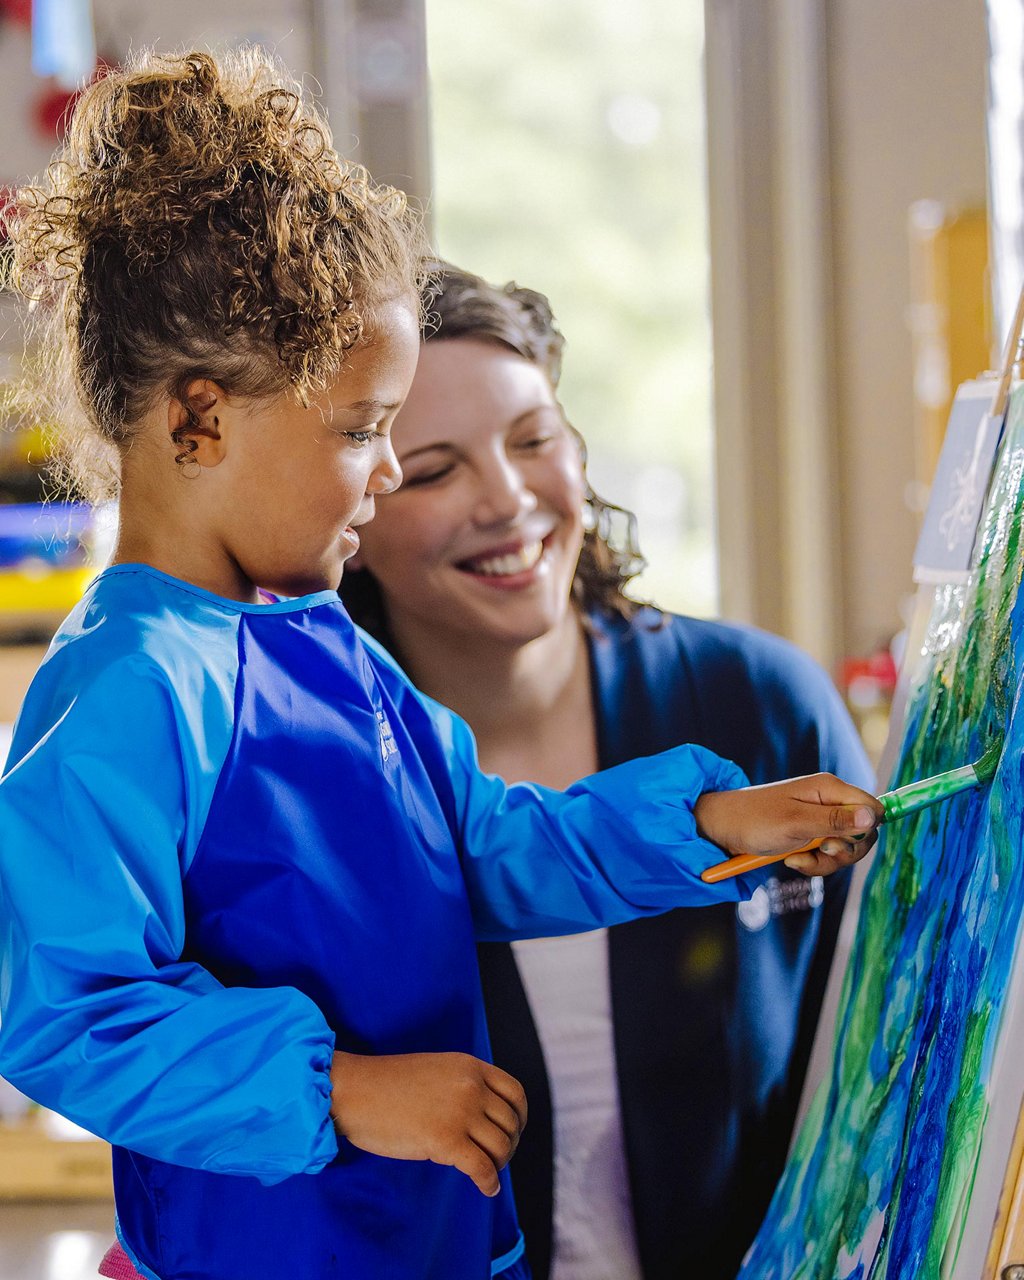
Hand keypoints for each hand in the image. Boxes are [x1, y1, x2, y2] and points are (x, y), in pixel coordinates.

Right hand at [330, 1050, 526, 1196]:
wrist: (355, 1090)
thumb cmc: (387, 1084)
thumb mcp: (436, 1070)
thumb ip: (463, 1085)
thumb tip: (484, 1117)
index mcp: (469, 1066)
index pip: (515, 1093)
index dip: (520, 1117)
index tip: (513, 1131)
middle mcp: (471, 1087)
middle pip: (510, 1124)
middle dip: (508, 1144)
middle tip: (495, 1157)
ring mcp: (460, 1113)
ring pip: (501, 1147)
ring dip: (499, 1164)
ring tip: (486, 1172)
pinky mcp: (445, 1141)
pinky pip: (483, 1168)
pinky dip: (489, 1182)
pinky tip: (486, 1188)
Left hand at [694, 772, 881, 875]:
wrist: (722, 829)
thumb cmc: (754, 820)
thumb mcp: (796, 823)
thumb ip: (835, 821)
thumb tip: (873, 817)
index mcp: (829, 789)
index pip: (873, 807)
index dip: (866, 829)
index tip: (842, 842)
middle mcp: (828, 801)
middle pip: (864, 833)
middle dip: (845, 851)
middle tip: (819, 851)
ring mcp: (820, 819)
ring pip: (846, 848)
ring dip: (826, 862)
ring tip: (797, 860)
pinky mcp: (810, 835)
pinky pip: (827, 855)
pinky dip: (814, 864)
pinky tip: (792, 860)